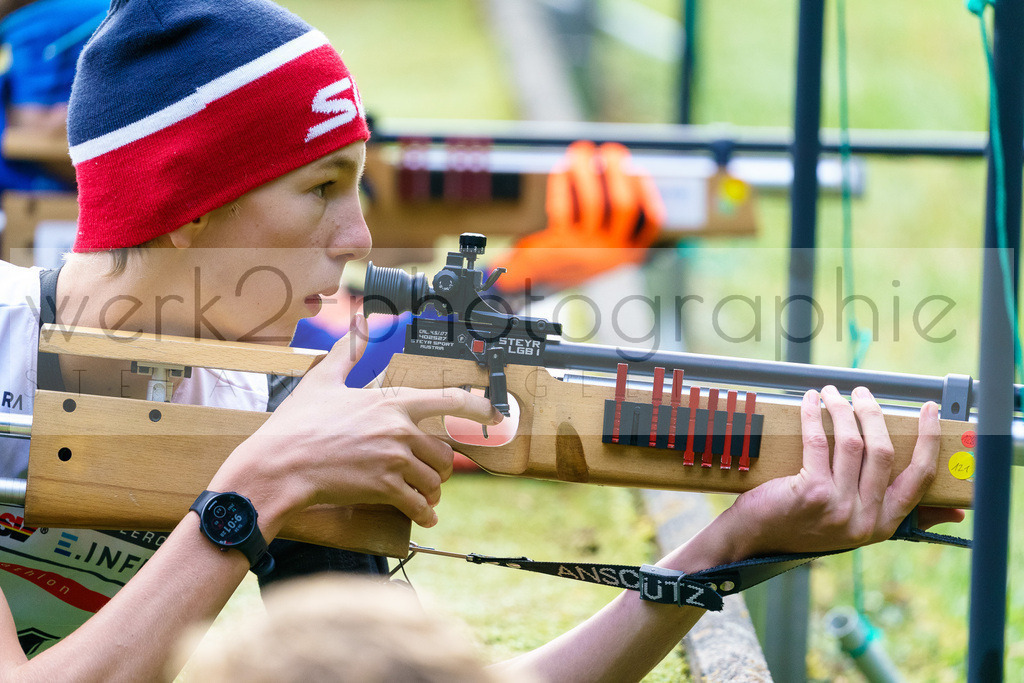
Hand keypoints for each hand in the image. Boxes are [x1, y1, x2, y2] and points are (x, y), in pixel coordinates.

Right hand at [212, 314, 501, 528]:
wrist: (278, 467)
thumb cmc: (297, 425)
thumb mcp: (322, 381)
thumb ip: (347, 351)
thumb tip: (359, 322)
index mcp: (392, 402)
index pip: (449, 400)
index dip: (478, 407)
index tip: (495, 414)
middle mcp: (400, 430)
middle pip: (444, 451)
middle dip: (440, 465)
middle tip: (429, 473)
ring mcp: (394, 460)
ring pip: (435, 479)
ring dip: (432, 491)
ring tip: (423, 495)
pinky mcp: (385, 489)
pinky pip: (419, 505)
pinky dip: (424, 514)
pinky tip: (424, 518)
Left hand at [497, 140, 663, 292]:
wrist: (540, 279)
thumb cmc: (575, 254)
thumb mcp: (604, 246)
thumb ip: (616, 219)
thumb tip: (620, 171)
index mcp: (628, 254)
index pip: (652, 221)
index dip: (649, 191)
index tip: (638, 167)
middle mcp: (611, 254)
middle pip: (624, 206)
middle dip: (619, 172)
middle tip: (611, 149)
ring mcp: (585, 251)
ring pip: (592, 202)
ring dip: (586, 170)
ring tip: (581, 150)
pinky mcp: (559, 246)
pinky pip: (563, 207)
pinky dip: (561, 183)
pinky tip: (561, 168)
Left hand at [709, 385, 962, 561]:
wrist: (755, 539)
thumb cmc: (802, 524)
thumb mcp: (853, 527)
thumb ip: (894, 514)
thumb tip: (958, 514)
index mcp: (883, 525)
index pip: (919, 479)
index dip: (928, 441)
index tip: (929, 411)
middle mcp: (866, 519)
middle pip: (884, 452)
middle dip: (873, 414)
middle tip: (862, 393)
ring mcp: (839, 507)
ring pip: (853, 443)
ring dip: (842, 409)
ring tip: (832, 392)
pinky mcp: (811, 493)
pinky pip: (818, 442)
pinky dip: (814, 416)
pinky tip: (810, 401)